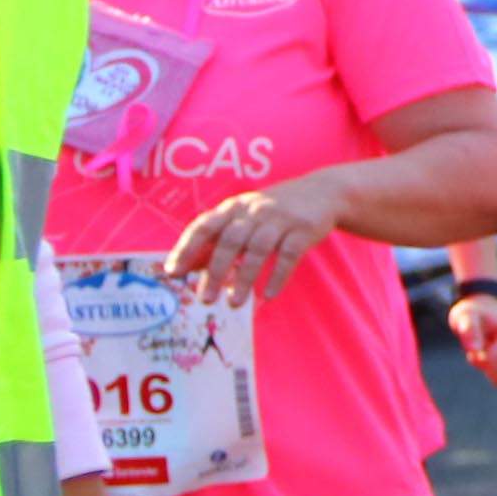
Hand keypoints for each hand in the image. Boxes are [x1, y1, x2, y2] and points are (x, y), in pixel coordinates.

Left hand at [165, 170, 344, 305]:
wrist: (323, 192)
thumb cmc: (275, 211)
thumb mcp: (246, 217)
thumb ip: (221, 239)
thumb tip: (190, 267)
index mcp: (234, 207)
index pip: (204, 226)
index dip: (186, 248)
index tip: (173, 272)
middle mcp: (255, 210)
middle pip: (230, 241)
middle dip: (214, 271)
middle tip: (204, 299)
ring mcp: (281, 219)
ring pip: (258, 250)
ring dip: (244, 279)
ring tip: (234, 303)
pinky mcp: (304, 229)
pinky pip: (289, 256)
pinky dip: (277, 277)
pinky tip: (268, 295)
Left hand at [452, 293, 496, 385]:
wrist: (489, 312)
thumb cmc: (474, 316)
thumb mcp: (464, 319)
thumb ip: (468, 333)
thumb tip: (474, 351)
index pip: (493, 364)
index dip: (477, 358)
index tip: (475, 345)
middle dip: (486, 366)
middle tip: (483, 347)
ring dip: (492, 370)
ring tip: (491, 350)